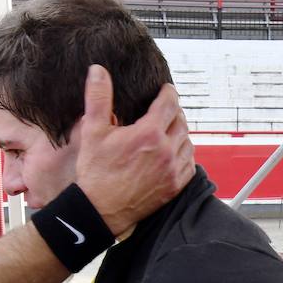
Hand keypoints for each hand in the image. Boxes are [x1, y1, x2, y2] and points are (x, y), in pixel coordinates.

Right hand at [75, 65, 194, 236]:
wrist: (99, 210)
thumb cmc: (95, 174)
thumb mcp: (93, 132)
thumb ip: (98, 98)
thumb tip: (98, 71)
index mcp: (148, 134)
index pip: (170, 103)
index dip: (168, 93)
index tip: (165, 91)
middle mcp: (165, 151)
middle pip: (181, 121)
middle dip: (173, 113)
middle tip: (164, 112)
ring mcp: (172, 170)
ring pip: (187, 142)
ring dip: (180, 134)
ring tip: (168, 132)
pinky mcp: (174, 187)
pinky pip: (190, 165)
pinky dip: (184, 156)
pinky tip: (173, 154)